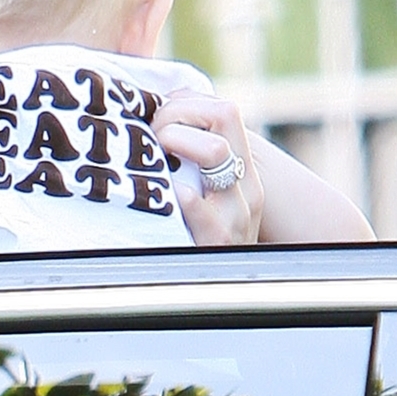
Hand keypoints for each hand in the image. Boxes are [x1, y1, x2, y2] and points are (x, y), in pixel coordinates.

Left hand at [150, 89, 263, 245]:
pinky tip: (168, 193)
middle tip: (149, 138)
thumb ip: (191, 157)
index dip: (184, 104)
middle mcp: (247, 184)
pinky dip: (180, 195)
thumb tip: (158, 110)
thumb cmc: (202, 237)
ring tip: (154, 161)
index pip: (223, 108)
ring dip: (173, 142)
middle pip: (224, 113)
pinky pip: (199, 206)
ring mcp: (236, 212)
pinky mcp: (219, 241)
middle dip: (175, 116)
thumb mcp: (209, 193)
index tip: (156, 121)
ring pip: (215, 150)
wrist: (221, 291)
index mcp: (243, 168)